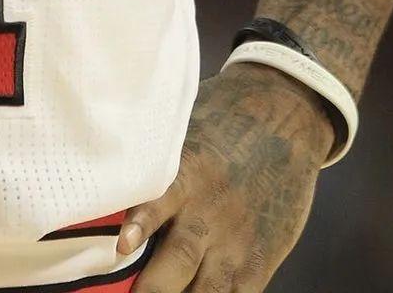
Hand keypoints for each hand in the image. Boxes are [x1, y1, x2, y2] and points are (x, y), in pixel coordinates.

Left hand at [118, 63, 336, 290]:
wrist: (286, 117)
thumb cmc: (225, 120)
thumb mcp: (186, 129)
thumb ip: (155, 162)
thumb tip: (105, 170)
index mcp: (188, 174)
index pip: (159, 200)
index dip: (141, 225)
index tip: (123, 246)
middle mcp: (210, 212)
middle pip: (178, 260)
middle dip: (152, 287)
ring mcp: (237, 241)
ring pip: (207, 288)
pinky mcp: (260, 259)